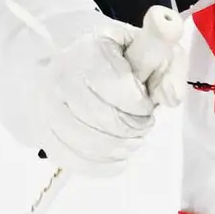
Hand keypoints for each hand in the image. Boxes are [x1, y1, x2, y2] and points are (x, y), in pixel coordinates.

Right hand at [0, 0, 183, 174]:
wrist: (79, 65)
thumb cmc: (122, 61)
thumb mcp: (153, 53)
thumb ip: (170, 70)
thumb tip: (171, 97)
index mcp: (90, 48)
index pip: (116, 85)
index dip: (139, 104)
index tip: (146, 105)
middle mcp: (61, 74)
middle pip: (102, 117)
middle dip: (132, 128)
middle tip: (141, 125)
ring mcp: (47, 105)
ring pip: (87, 142)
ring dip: (119, 147)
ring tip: (131, 140)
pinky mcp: (43, 131)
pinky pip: (71, 159)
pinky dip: (101, 166)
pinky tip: (117, 158)